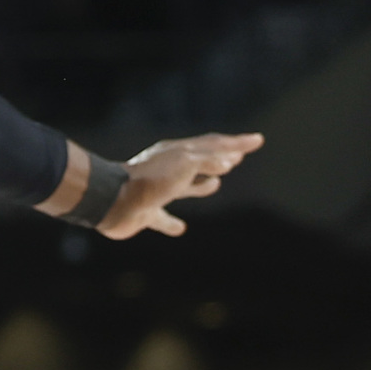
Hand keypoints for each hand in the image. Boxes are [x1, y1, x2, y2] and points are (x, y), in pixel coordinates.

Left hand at [99, 132, 263, 237]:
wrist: (113, 201)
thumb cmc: (150, 180)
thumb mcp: (185, 164)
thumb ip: (207, 161)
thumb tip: (227, 161)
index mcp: (178, 153)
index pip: (213, 144)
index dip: (237, 143)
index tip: (257, 140)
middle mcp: (168, 169)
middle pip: (201, 162)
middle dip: (221, 158)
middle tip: (238, 156)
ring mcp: (157, 190)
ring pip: (184, 186)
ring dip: (201, 185)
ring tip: (216, 184)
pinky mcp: (146, 213)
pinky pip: (163, 218)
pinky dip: (172, 223)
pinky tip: (181, 229)